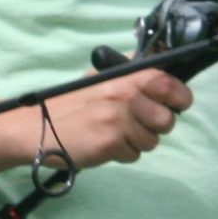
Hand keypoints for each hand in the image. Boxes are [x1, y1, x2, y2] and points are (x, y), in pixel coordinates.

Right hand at [28, 68, 191, 170]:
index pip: (169, 83)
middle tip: (137, 123)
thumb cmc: (70, 103)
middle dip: (157, 126)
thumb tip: (161, 63)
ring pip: (152, 141)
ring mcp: (117, 119)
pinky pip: (134, 155)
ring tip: (115, 134)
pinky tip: (104, 144)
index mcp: (123, 76)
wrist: (37, 127)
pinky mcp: (110, 143)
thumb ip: (129, 73)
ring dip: (137, 142)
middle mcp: (123, 94)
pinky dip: (122, 154)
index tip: (176, 104)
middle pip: (167, 120)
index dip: (180, 97)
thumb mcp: (99, 78)